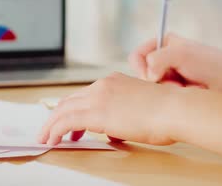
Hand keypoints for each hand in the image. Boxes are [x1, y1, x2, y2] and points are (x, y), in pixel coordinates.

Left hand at [37, 73, 176, 145]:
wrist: (175, 109)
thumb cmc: (168, 112)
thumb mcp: (140, 108)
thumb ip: (122, 115)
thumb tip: (112, 131)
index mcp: (113, 81)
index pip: (84, 94)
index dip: (72, 109)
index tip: (69, 124)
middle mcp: (102, 85)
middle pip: (70, 100)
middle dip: (57, 117)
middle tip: (50, 131)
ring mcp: (98, 96)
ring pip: (63, 109)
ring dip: (51, 125)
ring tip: (45, 138)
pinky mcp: (96, 112)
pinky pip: (65, 121)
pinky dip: (54, 130)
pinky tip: (52, 139)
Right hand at [128, 34, 221, 92]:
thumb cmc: (212, 64)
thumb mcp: (181, 54)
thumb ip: (157, 59)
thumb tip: (148, 76)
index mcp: (162, 43)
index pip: (136, 56)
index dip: (142, 69)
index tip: (155, 77)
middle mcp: (164, 57)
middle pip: (144, 74)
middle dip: (160, 82)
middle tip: (178, 83)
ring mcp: (170, 73)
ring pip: (155, 87)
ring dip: (171, 90)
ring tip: (188, 87)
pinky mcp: (177, 87)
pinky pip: (166, 95)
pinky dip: (177, 96)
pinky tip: (191, 93)